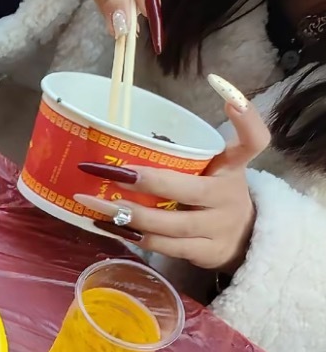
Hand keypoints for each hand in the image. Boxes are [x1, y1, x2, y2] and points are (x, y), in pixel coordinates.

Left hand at [74, 80, 268, 271]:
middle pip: (190, 190)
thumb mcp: (214, 169)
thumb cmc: (215, 195)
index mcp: (234, 166)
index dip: (246, 120)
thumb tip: (129, 142)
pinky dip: (137, 237)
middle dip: (150, 183)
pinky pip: (167, 247)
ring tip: (98, 204)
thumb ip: (187, 157)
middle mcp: (230, 196)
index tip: (229, 98)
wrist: (243, 238)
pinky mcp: (208, 253)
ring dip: (132, 216)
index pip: (253, 140)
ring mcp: (220, 227)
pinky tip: (112, 227)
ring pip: (172, 225)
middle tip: (115, 174)